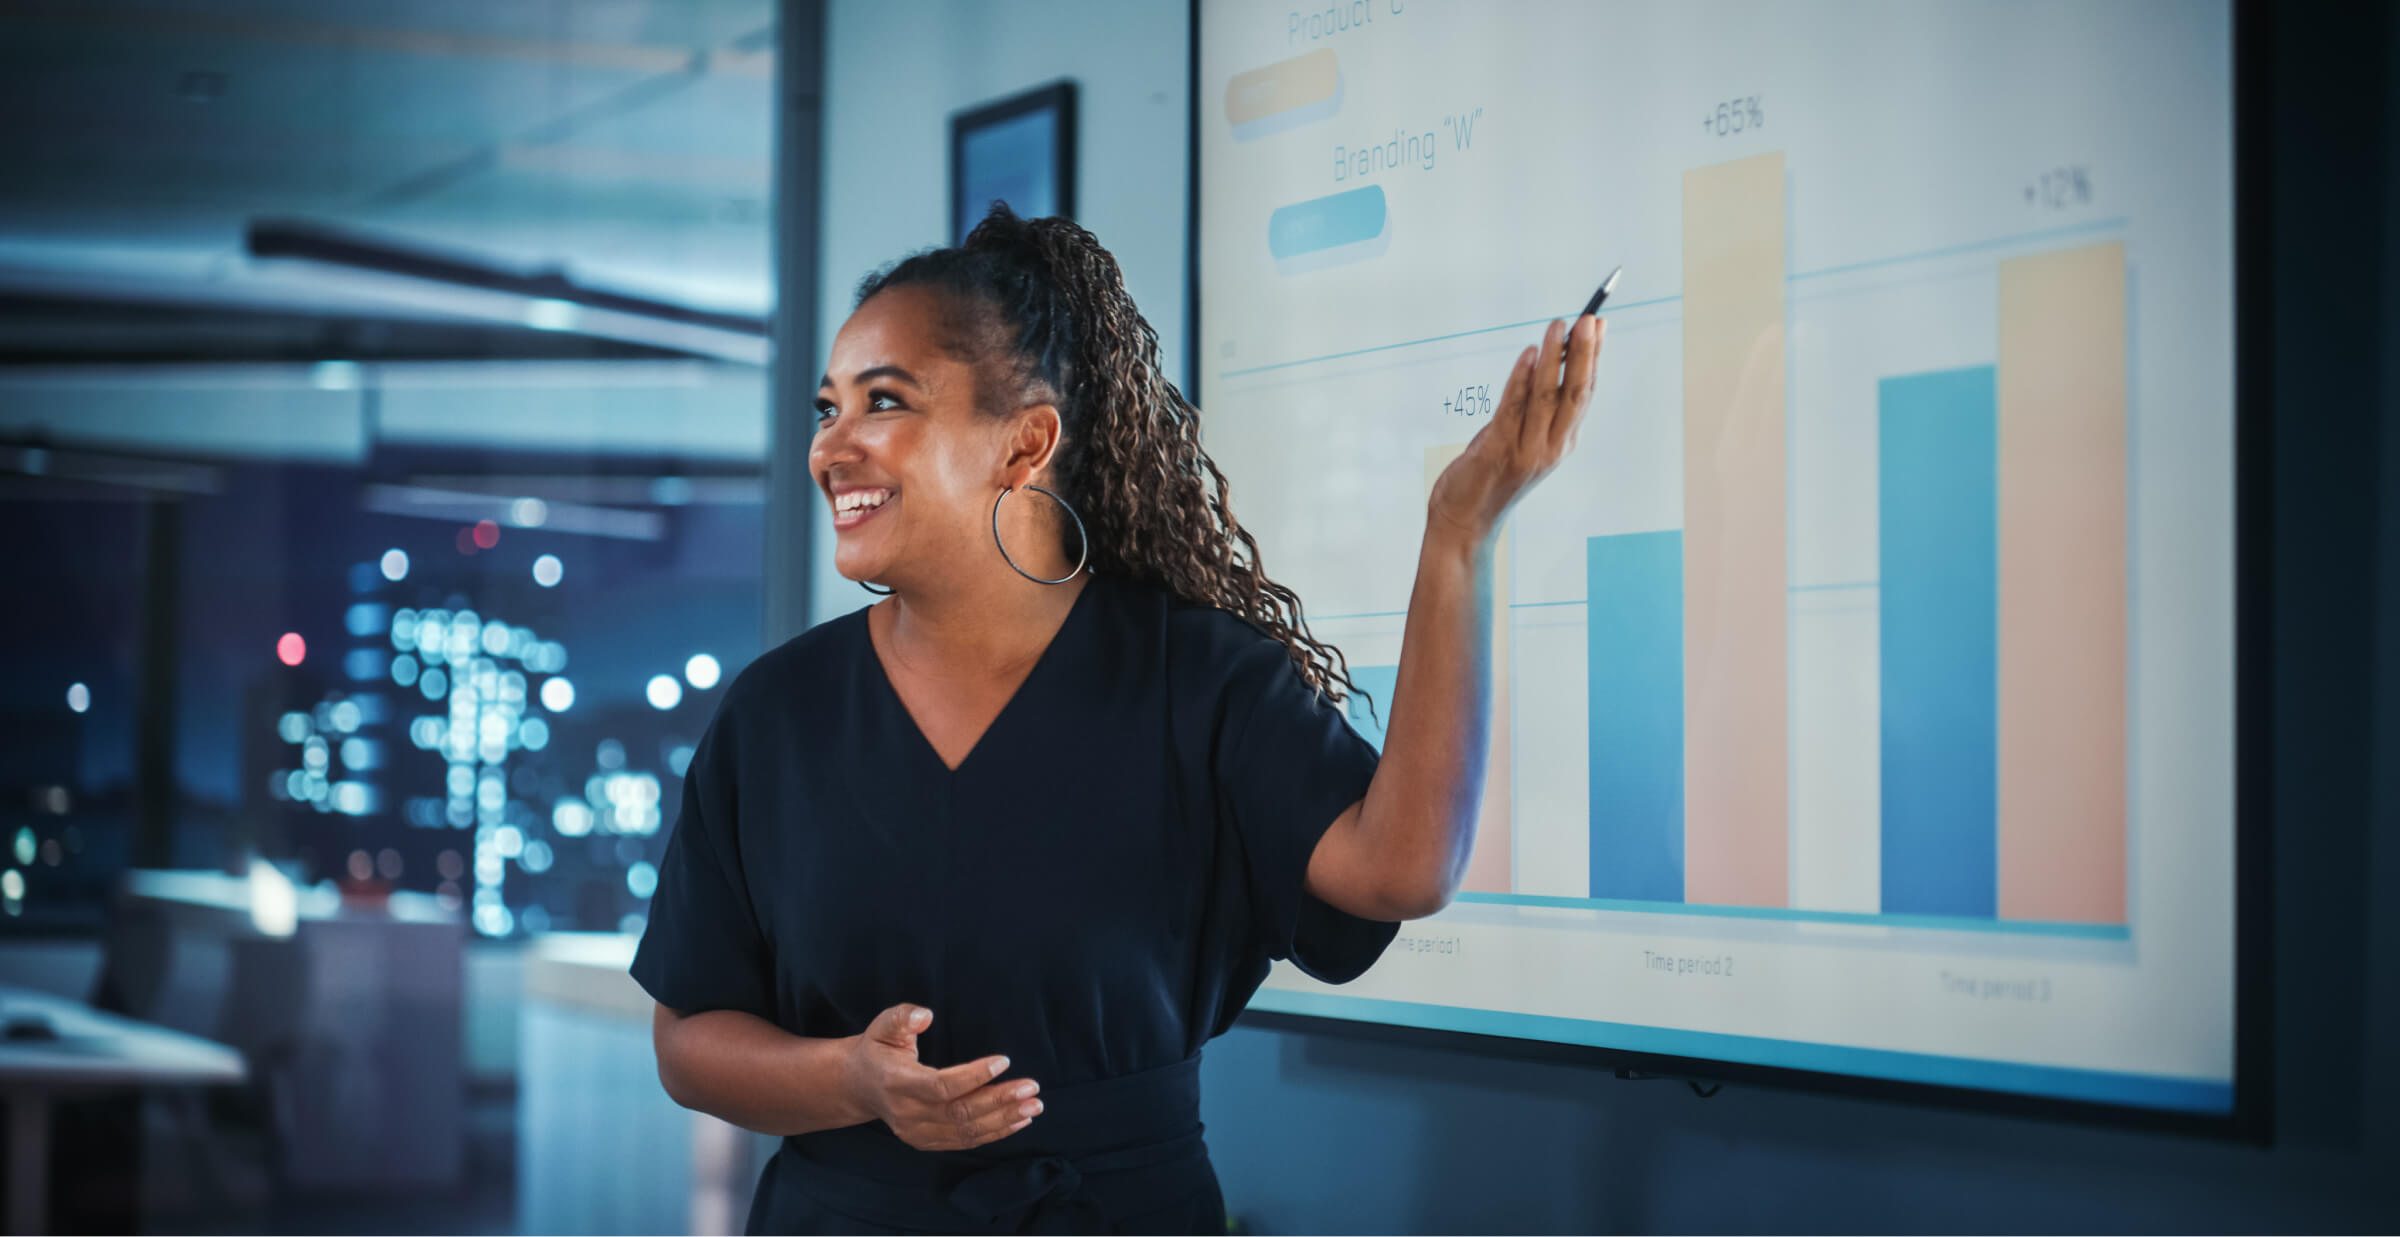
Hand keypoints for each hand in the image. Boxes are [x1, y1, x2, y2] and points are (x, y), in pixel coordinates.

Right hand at [842, 1003, 1039, 1150]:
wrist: (859, 1085)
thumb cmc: (878, 1048)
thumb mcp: (884, 1025)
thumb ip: (903, 1017)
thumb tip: (925, 1015)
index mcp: (897, 1083)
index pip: (941, 1086)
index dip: (974, 1077)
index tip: (1004, 1061)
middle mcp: (907, 1113)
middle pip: (960, 1113)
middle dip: (1000, 1101)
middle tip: (1031, 1088)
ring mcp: (916, 1133)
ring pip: (966, 1133)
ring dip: (1004, 1120)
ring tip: (1034, 1106)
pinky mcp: (926, 1142)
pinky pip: (964, 1142)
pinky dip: (994, 1133)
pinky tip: (1018, 1121)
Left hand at [1427, 315, 1602, 544]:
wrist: (1465, 520)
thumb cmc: (1491, 475)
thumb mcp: (1523, 440)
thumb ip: (1534, 408)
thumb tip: (1544, 361)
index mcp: (1562, 442)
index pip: (1585, 393)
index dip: (1594, 357)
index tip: (1598, 324)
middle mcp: (1551, 446)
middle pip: (1576, 392)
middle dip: (1584, 353)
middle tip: (1589, 318)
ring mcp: (1527, 450)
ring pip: (1547, 396)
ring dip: (1554, 358)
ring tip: (1559, 325)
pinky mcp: (1498, 451)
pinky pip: (1513, 408)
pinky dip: (1521, 379)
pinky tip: (1528, 354)